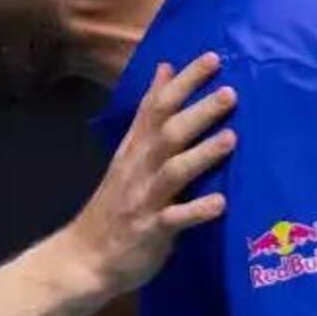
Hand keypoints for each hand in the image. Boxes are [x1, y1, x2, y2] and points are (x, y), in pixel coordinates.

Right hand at [60, 52, 237, 294]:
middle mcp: (138, 168)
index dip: (184, 81)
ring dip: (201, 154)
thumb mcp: (129, 152)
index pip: (157, 106)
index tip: (212, 58)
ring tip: (232, 138)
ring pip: (173, 171)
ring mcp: (144, 200)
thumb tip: (165, 68)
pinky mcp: (151, 232)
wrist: (84, 257)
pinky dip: (197, 210)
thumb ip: (150, 113)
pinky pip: (174, 219)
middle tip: (231, 92)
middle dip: (198, 112)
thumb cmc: (116, 203)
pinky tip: (221, 203)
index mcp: (134, 148)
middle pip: (167, 133)